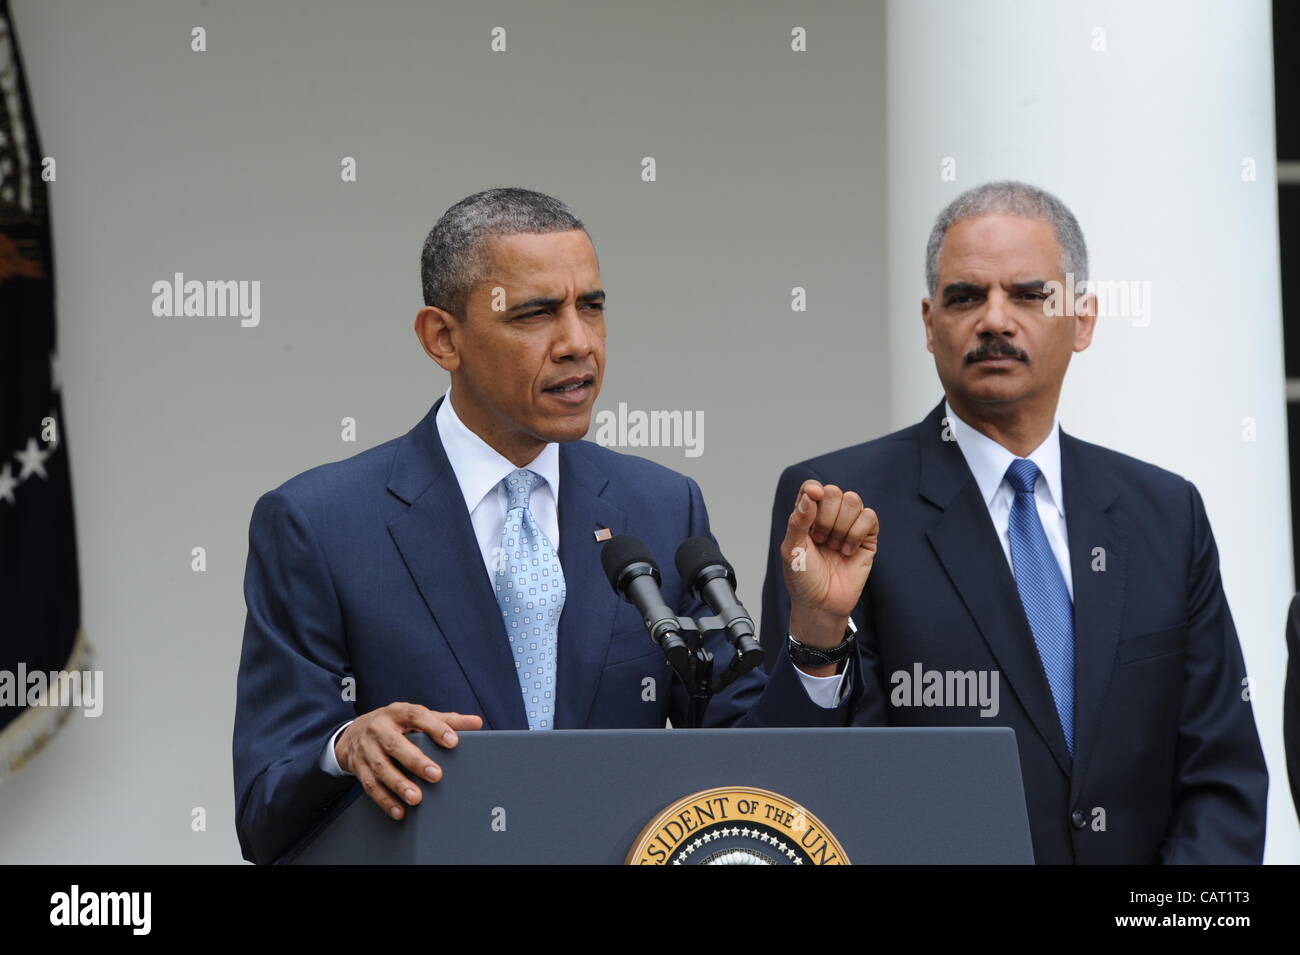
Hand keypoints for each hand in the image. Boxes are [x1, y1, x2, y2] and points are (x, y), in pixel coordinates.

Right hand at [335, 703, 483, 819]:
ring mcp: (366, 749)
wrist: (353, 733)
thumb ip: (446, 720)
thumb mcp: (416, 717)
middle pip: (395, 745)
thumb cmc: (394, 725)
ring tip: (417, 798)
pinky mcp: (358, 767)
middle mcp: (379, 729)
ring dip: (399, 785)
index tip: (453, 741)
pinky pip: (370, 786)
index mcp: (397, 712)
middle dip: (416, 761)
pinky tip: (400, 811)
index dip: (435, 727)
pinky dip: (385, 800)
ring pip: (381, 768)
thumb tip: (476, 723)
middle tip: (436, 775)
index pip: (417, 715)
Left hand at [780, 479, 877, 649]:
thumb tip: (810, 494)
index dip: (813, 488)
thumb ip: (798, 521)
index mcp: (807, 516)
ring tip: (833, 547)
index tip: (813, 496)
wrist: (821, 605)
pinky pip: (869, 517)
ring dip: (841, 525)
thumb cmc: (803, 579)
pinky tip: (847, 551)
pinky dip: (857, 533)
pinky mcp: (867, 538)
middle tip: (820, 539)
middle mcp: (828, 517)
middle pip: (834, 491)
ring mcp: (849, 526)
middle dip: (826, 516)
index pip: (812, 488)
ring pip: (853, 500)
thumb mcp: (791, 550)